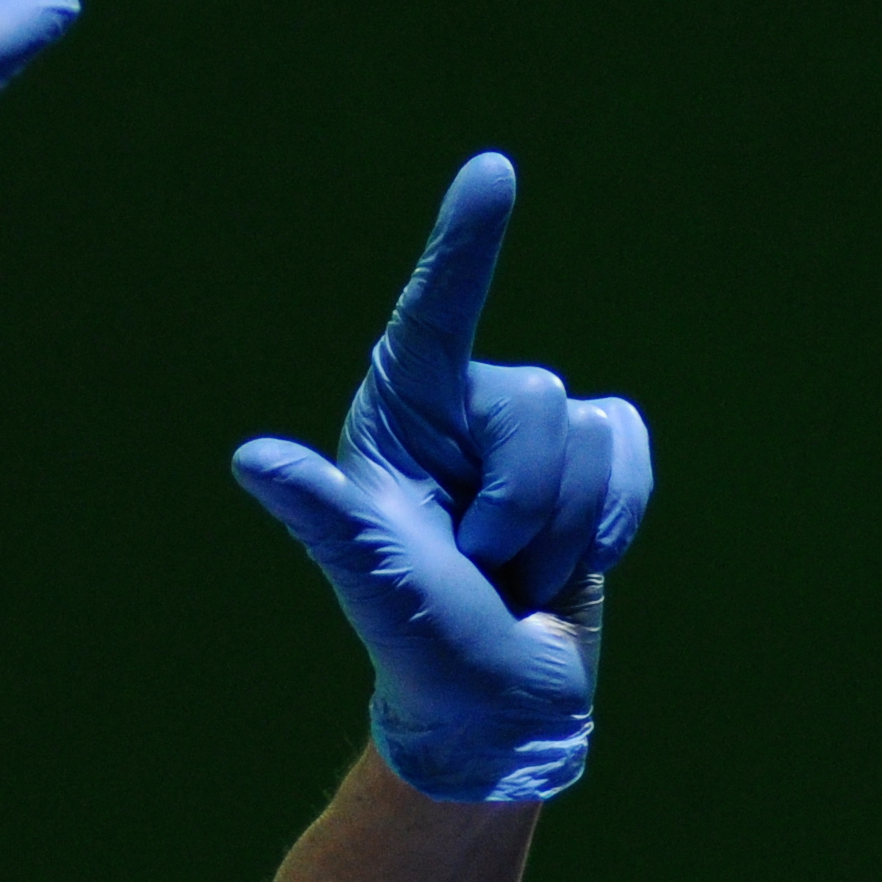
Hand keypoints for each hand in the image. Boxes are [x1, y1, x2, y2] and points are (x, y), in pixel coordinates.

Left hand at [234, 155, 655, 803]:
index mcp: (398, 421)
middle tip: (484, 563)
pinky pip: (628, 449)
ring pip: (588, 434)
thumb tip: (253, 461)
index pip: (434, 315)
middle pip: (534, 399)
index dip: (467, 244)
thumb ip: (323, 514)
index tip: (494, 172)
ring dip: (563, 527)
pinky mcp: (588, 464)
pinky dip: (613, 516)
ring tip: (517, 572)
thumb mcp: (372, 578)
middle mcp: (462, 415)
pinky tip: (572, 562)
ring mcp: (528, 439)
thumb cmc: (421, 644)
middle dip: (523, 503)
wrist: (498, 709)